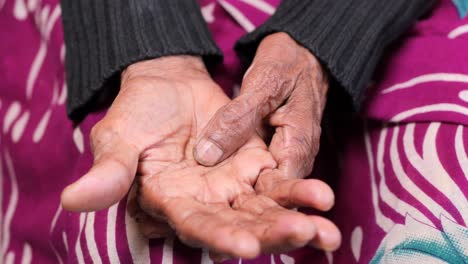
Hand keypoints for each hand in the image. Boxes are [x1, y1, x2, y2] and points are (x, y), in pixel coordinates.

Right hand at [60, 56, 334, 258]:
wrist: (167, 86)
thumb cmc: (136, 115)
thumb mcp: (117, 139)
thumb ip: (108, 172)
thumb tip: (73, 201)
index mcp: (170, 202)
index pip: (196, 226)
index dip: (219, 236)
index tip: (245, 246)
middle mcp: (206, 202)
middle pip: (240, 225)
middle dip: (271, 233)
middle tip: (304, 233)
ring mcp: (233, 186)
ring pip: (266, 209)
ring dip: (295, 219)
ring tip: (325, 228)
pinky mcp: (255, 165)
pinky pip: (280, 182)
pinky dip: (300, 190)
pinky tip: (323, 198)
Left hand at [193, 32, 340, 250]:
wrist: (302, 56)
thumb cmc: (287, 65)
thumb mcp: (264, 83)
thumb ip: (237, 118)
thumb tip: (206, 155)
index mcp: (297, 145)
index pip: (282, 189)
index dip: (264, 216)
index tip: (239, 239)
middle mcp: (291, 160)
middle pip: (275, 203)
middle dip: (256, 230)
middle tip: (227, 254)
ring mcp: (279, 160)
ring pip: (262, 198)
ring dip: (244, 224)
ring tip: (216, 250)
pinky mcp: (266, 158)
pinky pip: (252, 184)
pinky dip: (237, 201)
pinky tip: (215, 217)